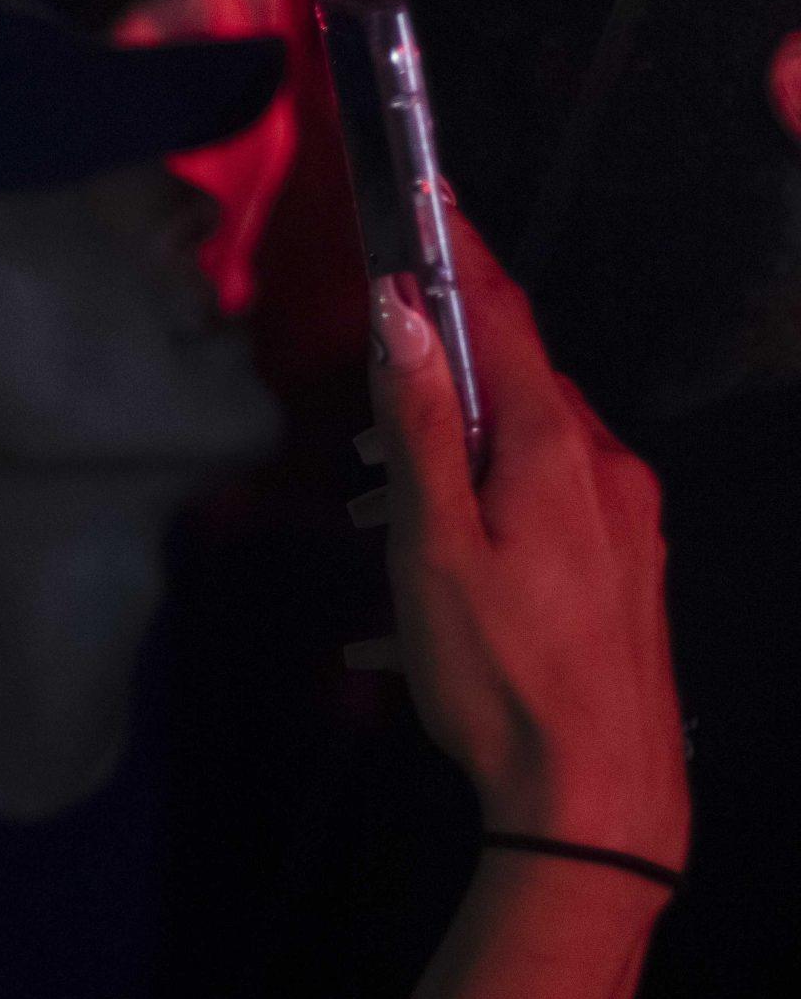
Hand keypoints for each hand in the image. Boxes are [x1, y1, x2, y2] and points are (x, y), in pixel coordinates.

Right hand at [363, 212, 686, 870]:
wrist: (599, 797)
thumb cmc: (503, 675)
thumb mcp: (435, 546)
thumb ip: (420, 428)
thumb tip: (403, 320)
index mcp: (554, 448)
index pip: (503, 318)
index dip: (460, 255)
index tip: (427, 202)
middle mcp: (606, 468)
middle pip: (516, 385)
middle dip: (439, 386)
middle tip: (368, 435)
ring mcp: (628, 521)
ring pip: (530, 451)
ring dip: (457, 461)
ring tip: (388, 523)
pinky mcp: (630, 569)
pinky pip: (552, 507)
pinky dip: (488, 512)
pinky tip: (439, 587)